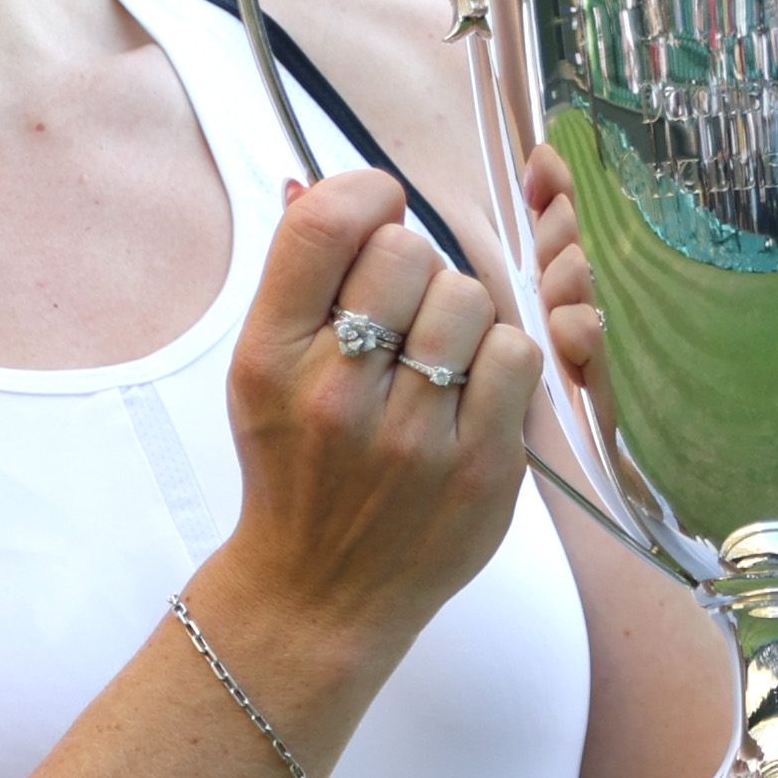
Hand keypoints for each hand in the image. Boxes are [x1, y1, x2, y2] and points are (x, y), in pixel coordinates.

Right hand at [207, 172, 540, 668]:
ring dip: (459, 315)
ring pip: (469, 298)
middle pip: (407, 253)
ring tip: (435, 357)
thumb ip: (298, 280)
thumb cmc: (294, 468)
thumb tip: (325, 184)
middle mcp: (335, 397)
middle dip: (411, 268)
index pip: (326, 224)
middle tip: (400, 313)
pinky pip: (515, 354)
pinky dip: (498, 360)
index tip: (376, 217)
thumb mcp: (263, 372)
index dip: (366, 195)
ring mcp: (412, 438)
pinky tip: (469, 390)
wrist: (318, 593)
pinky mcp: (480, 469)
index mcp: (270, 360)